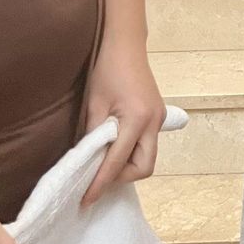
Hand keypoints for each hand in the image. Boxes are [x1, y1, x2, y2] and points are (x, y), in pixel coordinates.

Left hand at [80, 38, 165, 205]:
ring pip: (148, 157)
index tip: (86, 199)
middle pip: (144, 167)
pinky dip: (131, 152)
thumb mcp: (94, 105)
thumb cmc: (107, 69)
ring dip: (127, 166)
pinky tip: (114, 147)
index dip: (100, 183)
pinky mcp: (157, 114)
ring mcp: (158, 118)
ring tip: (104, 162)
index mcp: (137, 119)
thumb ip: (92, 136)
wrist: (125, 44)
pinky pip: (147, 144)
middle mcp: (154, 122)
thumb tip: (86, 162)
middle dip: (122, 178)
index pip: (117, 162)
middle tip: (98, 178)